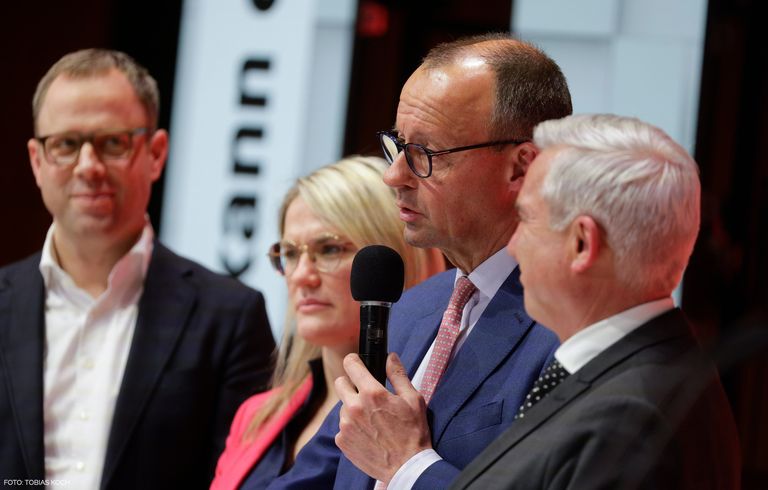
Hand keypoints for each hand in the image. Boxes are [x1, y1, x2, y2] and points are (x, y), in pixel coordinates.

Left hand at [335, 352, 431, 483]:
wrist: (406, 467)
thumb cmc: (413, 433)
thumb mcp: (413, 399)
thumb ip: (398, 375)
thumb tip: (390, 357)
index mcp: (372, 393)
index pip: (350, 364)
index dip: (354, 361)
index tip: (357, 363)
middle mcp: (354, 407)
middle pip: (340, 383)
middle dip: (351, 384)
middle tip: (366, 393)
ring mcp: (346, 425)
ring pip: (343, 406)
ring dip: (353, 408)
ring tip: (372, 419)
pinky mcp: (342, 441)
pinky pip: (343, 426)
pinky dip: (352, 427)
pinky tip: (368, 433)